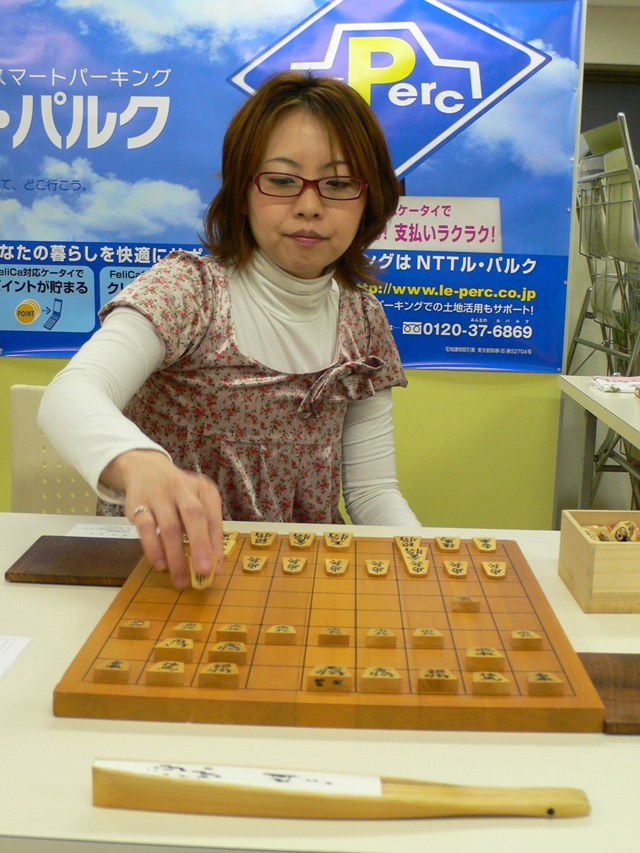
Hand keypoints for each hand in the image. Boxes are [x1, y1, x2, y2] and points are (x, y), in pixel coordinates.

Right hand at [101, 450, 223, 588]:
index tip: (217, 569)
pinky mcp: (138, 503)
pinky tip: (160, 564)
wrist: (145, 468)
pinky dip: (153, 548)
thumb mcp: (196, 503)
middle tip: (204, 572)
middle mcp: (182, 488)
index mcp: (203, 490)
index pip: (213, 518)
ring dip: (176, 556)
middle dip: (200, 545)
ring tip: (181, 580)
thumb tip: (213, 565)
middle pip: (194, 516)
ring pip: (169, 526)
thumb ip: (205, 531)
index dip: (216, 544)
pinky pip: (146, 527)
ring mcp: (159, 495)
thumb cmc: (178, 495)